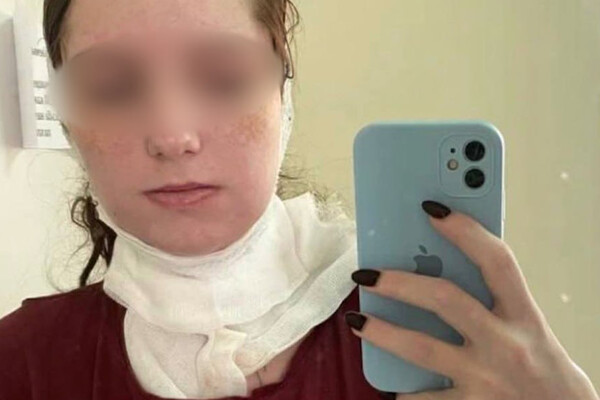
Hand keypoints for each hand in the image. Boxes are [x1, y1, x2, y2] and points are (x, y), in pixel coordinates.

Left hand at [345, 200, 598, 399]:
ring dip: (382, 332)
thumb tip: (441, 269)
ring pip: (422, 348)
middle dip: (399, 282)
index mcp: (525, 317)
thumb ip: (497, 303)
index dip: (465, 231)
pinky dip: (403, 391)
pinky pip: (424, 398)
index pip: (497, 261)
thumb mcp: (530, 330)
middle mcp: (506, 345)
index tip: (432, 209)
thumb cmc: (545, 372)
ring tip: (356, 321)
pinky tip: (392, 385)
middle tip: (367, 274)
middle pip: (445, 298)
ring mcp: (487, 379)